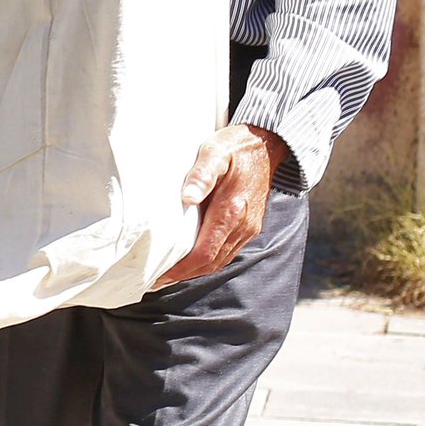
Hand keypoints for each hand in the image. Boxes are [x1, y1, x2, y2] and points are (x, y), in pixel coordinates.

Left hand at [153, 123, 288, 287]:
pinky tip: (193, 258)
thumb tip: (187, 198)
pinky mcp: (250, 226)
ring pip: (221, 260)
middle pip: (211, 263)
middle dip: (185, 275)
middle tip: (157, 280)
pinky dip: (209, 260)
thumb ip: (201, 174)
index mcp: (231, 210)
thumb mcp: (214, 151)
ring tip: (170, 273)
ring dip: (197, 270)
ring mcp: (249, 228)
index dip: (182, 269)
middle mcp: (243, 225)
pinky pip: (228, 251)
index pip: (204, 252)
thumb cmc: (235, 146)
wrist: (267, 145)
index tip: (160, 276)